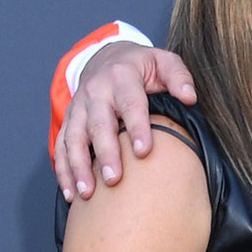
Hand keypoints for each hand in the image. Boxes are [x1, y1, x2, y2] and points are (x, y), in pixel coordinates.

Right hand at [54, 41, 195, 200]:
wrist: (108, 57)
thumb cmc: (142, 66)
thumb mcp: (164, 61)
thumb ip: (179, 77)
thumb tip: (189, 97)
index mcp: (122, 76)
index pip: (130, 104)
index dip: (137, 128)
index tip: (143, 152)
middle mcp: (96, 91)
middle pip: (99, 124)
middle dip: (105, 153)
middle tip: (113, 179)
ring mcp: (79, 107)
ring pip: (73, 138)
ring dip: (78, 166)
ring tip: (87, 193)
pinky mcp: (69, 120)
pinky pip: (61, 146)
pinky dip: (64, 170)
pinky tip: (71, 192)